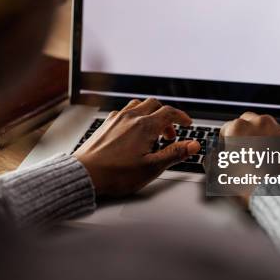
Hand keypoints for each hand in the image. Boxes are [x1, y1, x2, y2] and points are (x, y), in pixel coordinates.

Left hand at [74, 98, 200, 196]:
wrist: (85, 174)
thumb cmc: (115, 174)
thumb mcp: (151, 167)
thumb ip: (175, 153)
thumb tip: (194, 145)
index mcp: (144, 126)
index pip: (169, 112)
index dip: (182, 117)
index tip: (187, 124)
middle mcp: (130, 117)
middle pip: (155, 104)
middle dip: (166, 117)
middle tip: (170, 135)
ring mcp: (116, 118)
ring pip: (138, 105)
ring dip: (150, 114)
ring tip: (152, 133)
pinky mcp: (106, 124)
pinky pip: (124, 111)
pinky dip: (135, 117)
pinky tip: (133, 133)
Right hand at [220, 112, 279, 205]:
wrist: (275, 193)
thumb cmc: (248, 183)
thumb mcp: (219, 173)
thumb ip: (211, 159)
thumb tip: (212, 155)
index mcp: (238, 128)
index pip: (225, 128)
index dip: (224, 141)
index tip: (226, 150)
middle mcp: (257, 123)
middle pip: (245, 121)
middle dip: (242, 133)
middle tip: (242, 148)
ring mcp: (275, 129)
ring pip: (263, 125)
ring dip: (258, 134)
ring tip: (257, 152)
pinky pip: (278, 135)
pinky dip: (274, 142)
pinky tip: (271, 156)